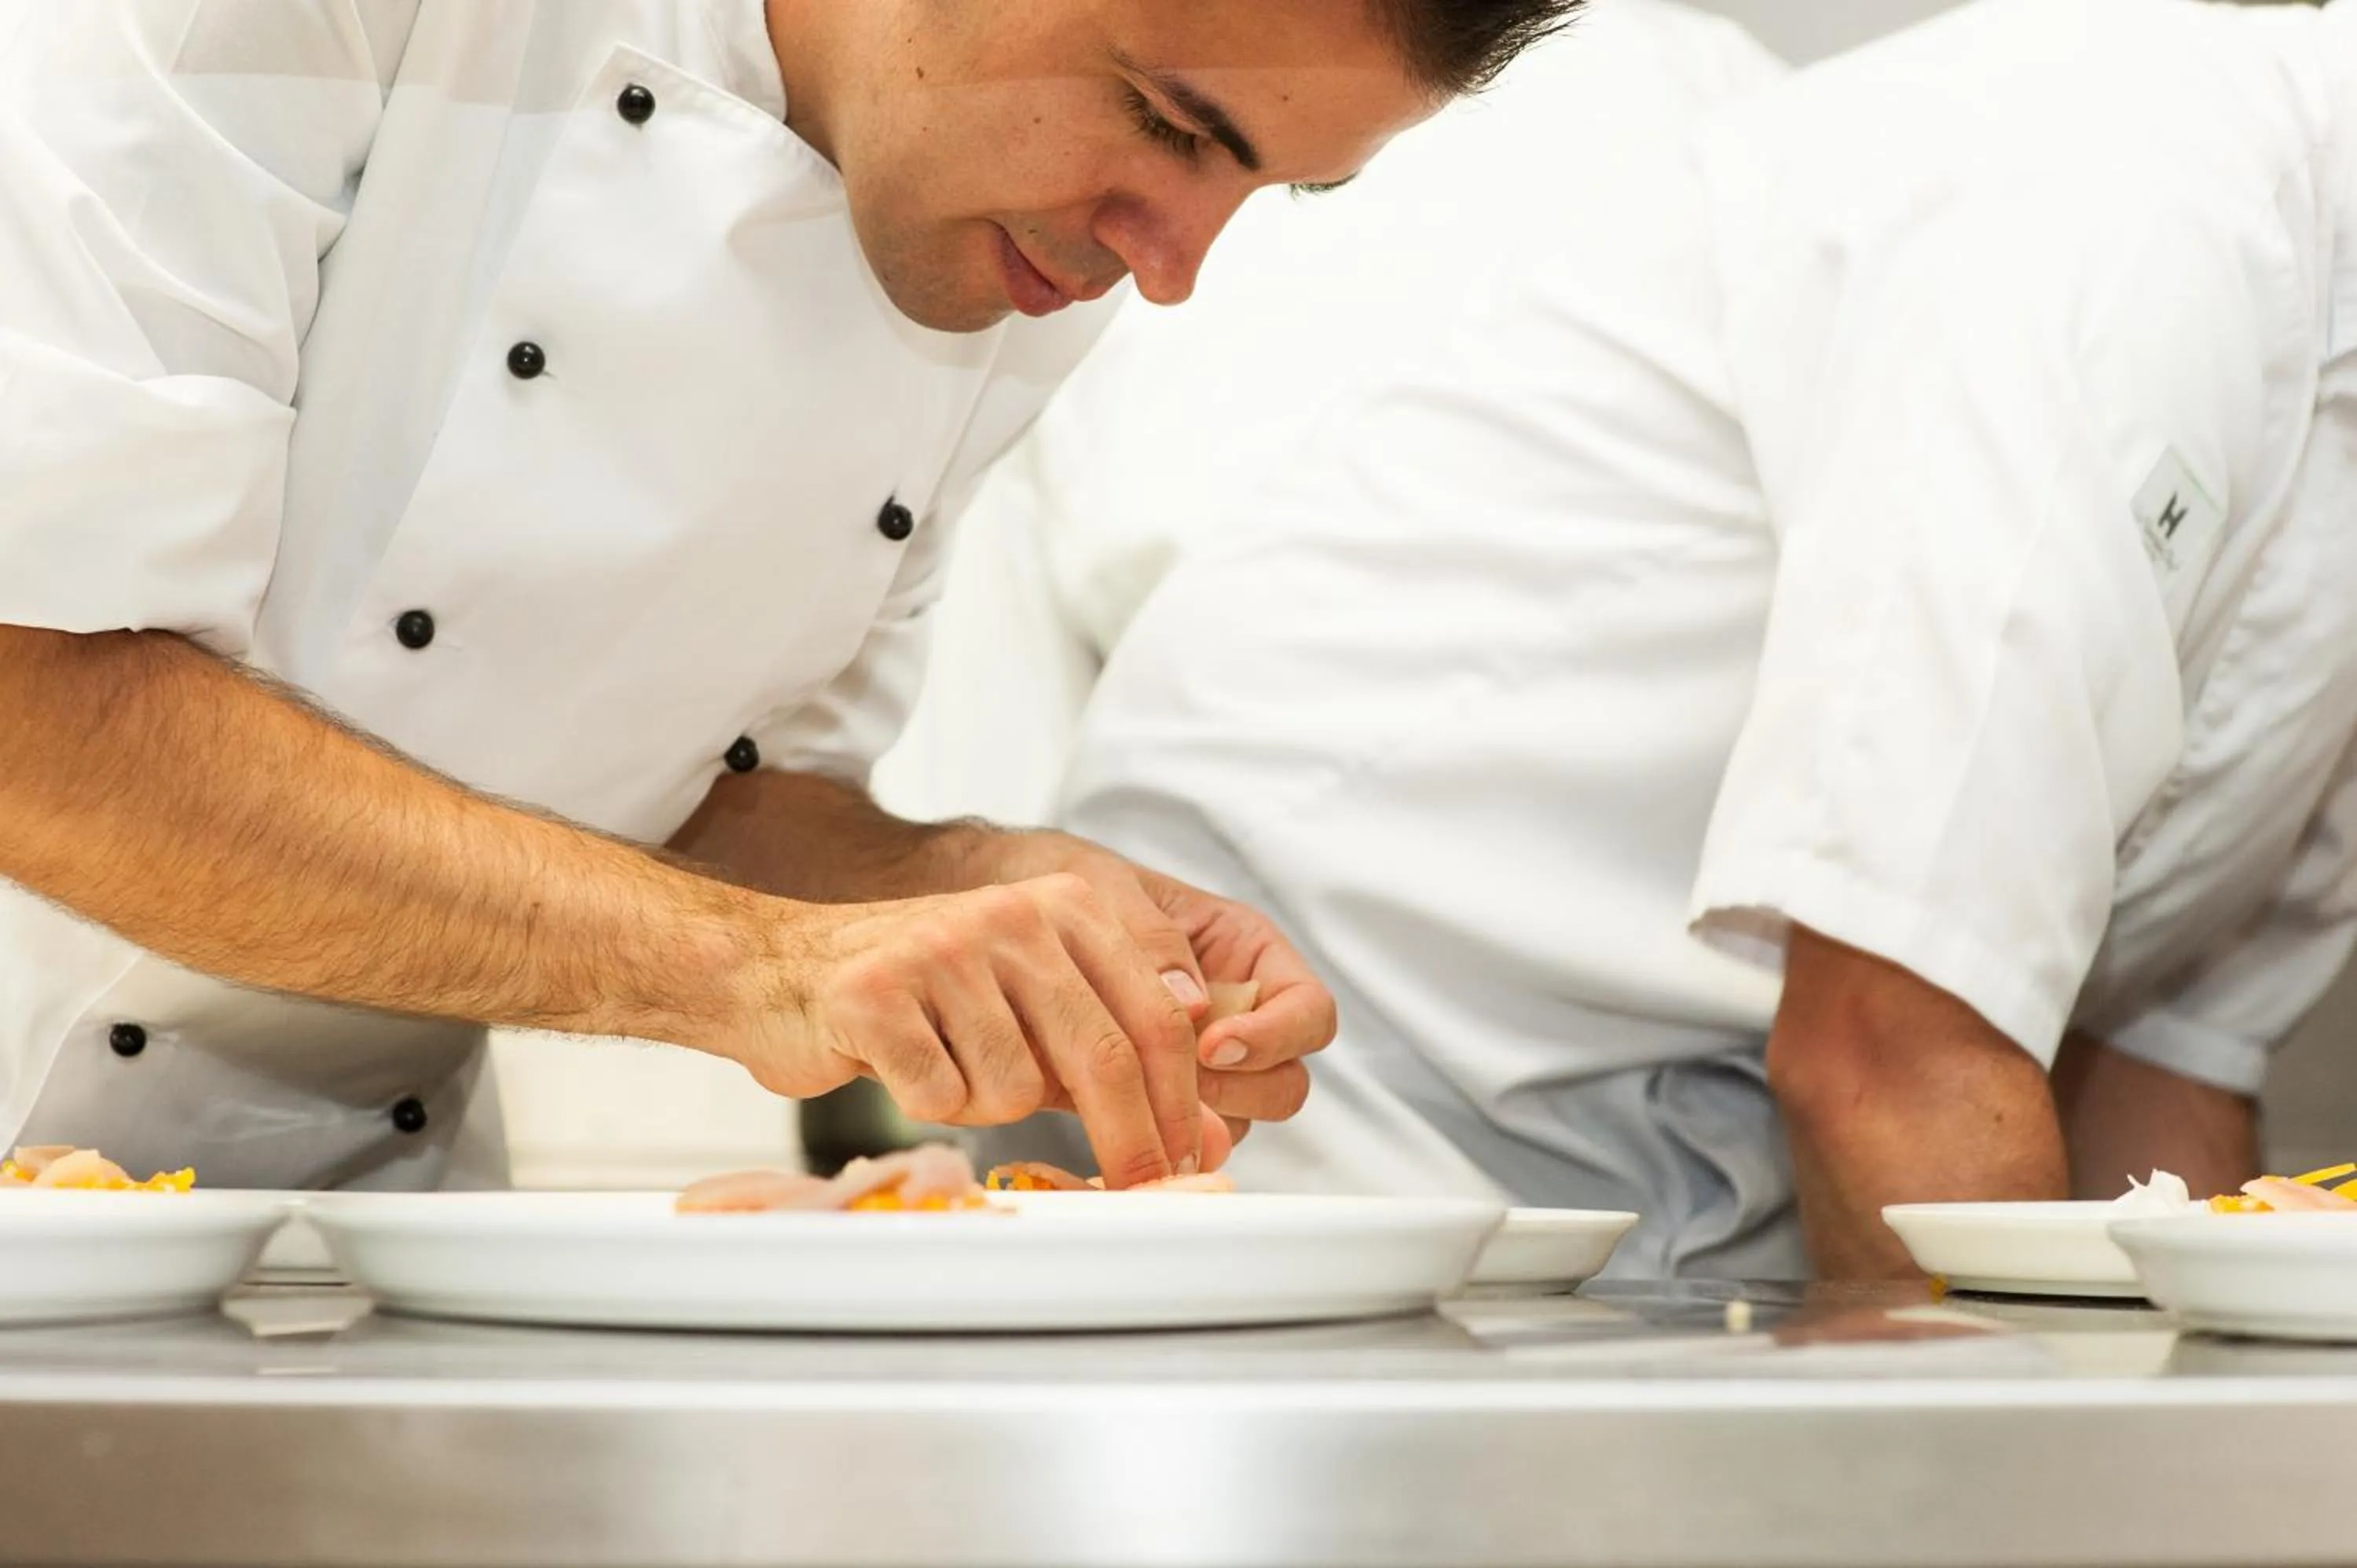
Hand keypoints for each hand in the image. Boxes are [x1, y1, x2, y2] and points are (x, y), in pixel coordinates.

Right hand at [724, 879, 1201, 1189]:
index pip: (1154, 1017)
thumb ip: (1102, 1055)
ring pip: (1015, 1088)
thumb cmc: (918, 998)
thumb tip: (1195, 1133)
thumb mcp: (1024, 1003)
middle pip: (1103, 1056)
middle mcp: (1011, 916)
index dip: (1177, 1104)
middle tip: (1133, 1191)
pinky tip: (897, 1063)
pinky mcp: (875, 994)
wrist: (780, 970)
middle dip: (1126, 1140)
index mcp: (1064, 908)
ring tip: (944, 1064)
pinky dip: (925, 1102)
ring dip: (985, 1104)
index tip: (1188, 1162)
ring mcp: (941, 950)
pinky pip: (939, 1097)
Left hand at [971, 831, 1337, 1150]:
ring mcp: (1201, 1064)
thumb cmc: (1066, 884)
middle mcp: (1238, 1014)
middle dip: (1237, 1091)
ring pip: (1236, 1120)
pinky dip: (1151, 1134)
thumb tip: (1195, 1008)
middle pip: (1286, 1083)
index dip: (1275, 1037)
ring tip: (1130, 1096)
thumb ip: (1151, 941)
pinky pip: (1179, 1136)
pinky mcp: (1151, 1097)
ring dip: (1193, 1119)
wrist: (1001, 906)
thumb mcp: (1108, 891)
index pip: (1309, 1012)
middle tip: (1172, 1080)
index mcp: (1247, 954)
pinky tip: (1106, 1118)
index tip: (1212, 1044)